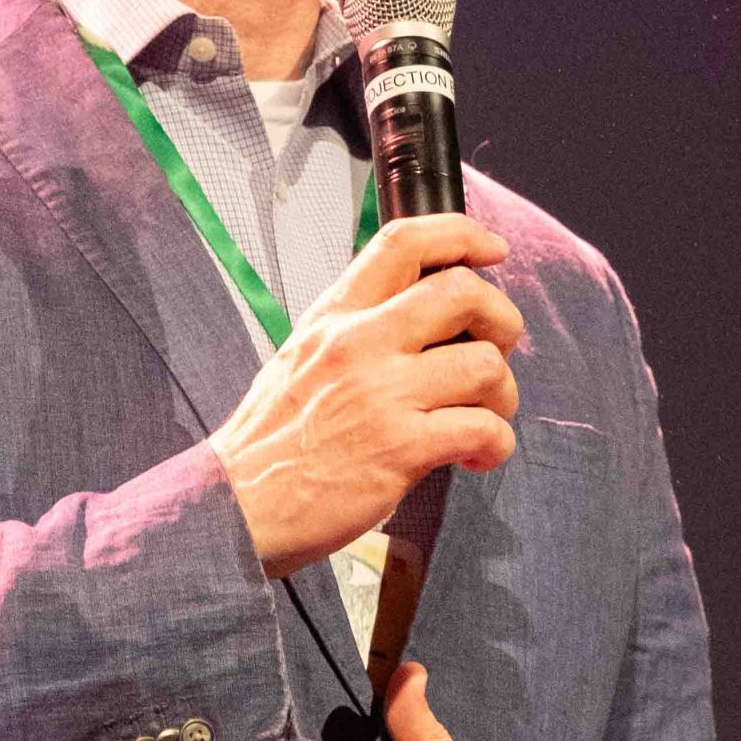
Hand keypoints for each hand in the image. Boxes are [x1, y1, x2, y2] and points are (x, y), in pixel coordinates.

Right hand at [208, 215, 522, 579]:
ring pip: (485, 364)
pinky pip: (483, 429)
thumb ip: (355, 335)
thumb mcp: (300, 360)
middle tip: (497, 351)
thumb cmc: (270, 443)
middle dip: (503, 319)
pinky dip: (495, 444)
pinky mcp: (401, 447)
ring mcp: (382, 394)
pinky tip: (474, 457)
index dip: (461, 234)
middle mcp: (359, 344)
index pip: (402, 242)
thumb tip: (420, 328)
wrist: (237, 506)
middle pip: (463, 292)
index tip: (491, 251)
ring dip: (503, 394)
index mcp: (334, 317)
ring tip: (485, 417)